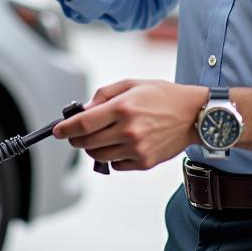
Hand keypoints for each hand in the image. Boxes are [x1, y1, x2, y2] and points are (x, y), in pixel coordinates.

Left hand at [53, 79, 206, 170]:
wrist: (194, 115)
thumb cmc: (163, 96)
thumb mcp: (131, 84)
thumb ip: (104, 95)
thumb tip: (83, 110)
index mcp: (123, 108)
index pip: (83, 123)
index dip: (65, 128)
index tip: (57, 131)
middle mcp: (128, 130)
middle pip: (87, 142)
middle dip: (76, 139)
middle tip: (75, 134)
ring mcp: (137, 149)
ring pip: (99, 156)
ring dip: (92, 149)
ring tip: (98, 138)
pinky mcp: (144, 162)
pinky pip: (116, 165)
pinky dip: (111, 157)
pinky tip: (118, 145)